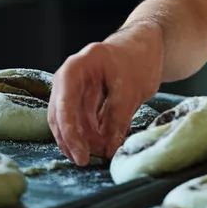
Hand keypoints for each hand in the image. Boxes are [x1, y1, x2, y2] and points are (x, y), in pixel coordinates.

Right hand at [49, 22, 162, 165]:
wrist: (146, 46)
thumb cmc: (138, 58)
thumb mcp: (131, 89)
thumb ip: (118, 119)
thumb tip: (109, 149)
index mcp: (76, 68)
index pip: (64, 104)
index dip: (70, 132)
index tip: (81, 154)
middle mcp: (69, 79)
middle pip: (60, 115)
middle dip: (73, 141)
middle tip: (87, 161)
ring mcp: (74, 90)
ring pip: (69, 121)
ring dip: (82, 140)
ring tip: (100, 154)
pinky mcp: (83, 100)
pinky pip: (81, 122)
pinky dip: (89, 135)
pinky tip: (101, 146)